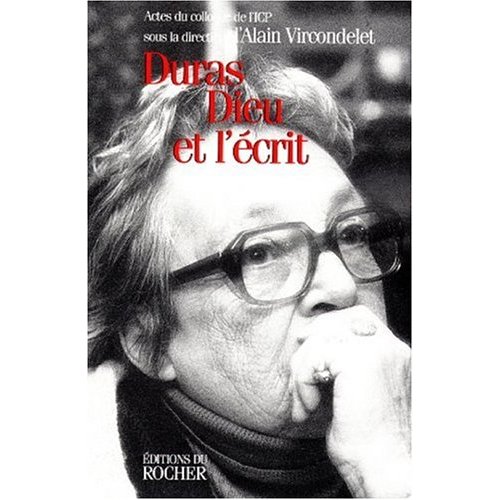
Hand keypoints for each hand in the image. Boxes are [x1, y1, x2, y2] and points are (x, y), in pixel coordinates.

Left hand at [289, 305, 410, 496]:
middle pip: (338, 320)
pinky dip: (303, 381)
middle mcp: (390, 348)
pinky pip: (314, 356)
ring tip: (306, 403)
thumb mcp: (355, 397)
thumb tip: (311, 348)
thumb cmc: (371, 445)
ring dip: (303, 370)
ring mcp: (377, 351)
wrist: (387, 472)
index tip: (306, 351)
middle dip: (312, 342)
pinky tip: (311, 407)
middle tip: (299, 374)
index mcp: (393, 355)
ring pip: (321, 337)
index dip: (327, 330)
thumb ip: (341, 369)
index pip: (356, 319)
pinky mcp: (360, 362)